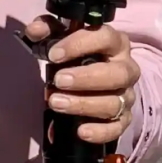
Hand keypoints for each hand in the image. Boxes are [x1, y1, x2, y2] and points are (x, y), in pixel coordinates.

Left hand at [22, 16, 137, 149]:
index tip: (54, 55)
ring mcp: (127, 95)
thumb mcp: (66, 39)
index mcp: (116, 43)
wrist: (100, 83)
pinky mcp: (124, 118)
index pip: (105, 38)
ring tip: (56, 103)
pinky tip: (81, 131)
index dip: (79, 45)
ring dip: (84, 104)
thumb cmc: (82, 57)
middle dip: (85, 78)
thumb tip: (34, 31)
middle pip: (116, 74)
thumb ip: (49, 31)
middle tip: (58, 80)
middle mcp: (126, 69)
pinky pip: (117, 128)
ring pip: (114, 103)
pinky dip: (100, 131)